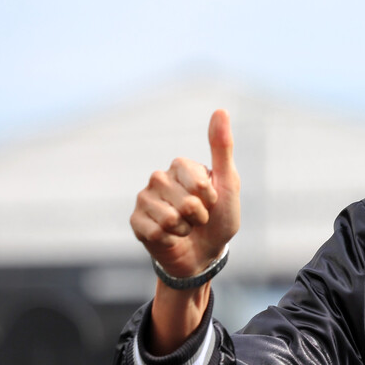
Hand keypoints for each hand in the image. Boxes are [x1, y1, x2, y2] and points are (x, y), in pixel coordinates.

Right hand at [131, 109, 240, 278]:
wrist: (204, 254)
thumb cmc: (219, 219)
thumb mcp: (228, 184)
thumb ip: (222, 148)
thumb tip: (220, 110)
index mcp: (181, 166)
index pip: (198, 181)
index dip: (211, 198)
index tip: (212, 201)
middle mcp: (159, 178)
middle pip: (186, 201)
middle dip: (200, 216)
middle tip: (199, 219)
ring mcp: (144, 199)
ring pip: (169, 218)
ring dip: (185, 229)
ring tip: (186, 228)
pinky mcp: (135, 222)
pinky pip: (154, 232)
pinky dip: (170, 240)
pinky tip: (171, 238)